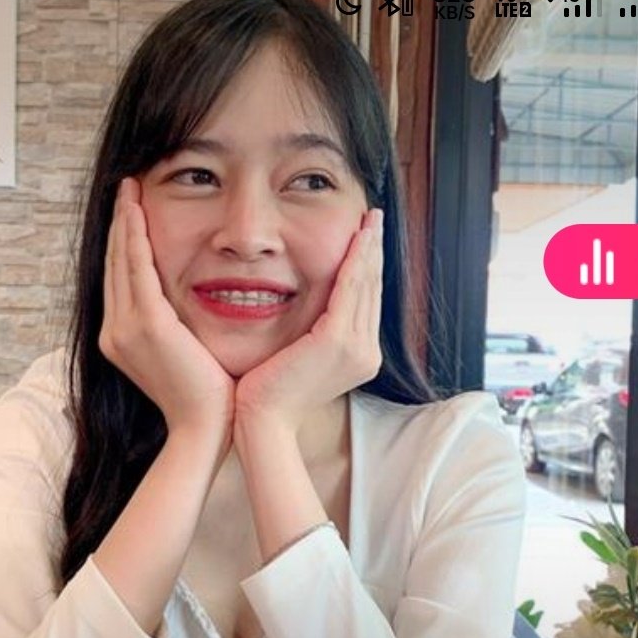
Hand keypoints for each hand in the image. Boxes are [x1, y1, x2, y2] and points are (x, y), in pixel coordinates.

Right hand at [99, 177, 234, 442]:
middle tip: (127, 186)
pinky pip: (136, 268)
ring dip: (124, 220)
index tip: (132, 211)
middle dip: (119, 224)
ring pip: (120, 260)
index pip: (120, 279)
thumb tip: (191, 306)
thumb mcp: (186, 355)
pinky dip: (134, 235)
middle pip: (113, 264)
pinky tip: (137, 208)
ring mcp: (124, 328)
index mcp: (121, 339)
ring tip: (129, 187)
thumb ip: (179, 328)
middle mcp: (114, 331)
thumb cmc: (207, 398)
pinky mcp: (146, 324)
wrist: (204, 430)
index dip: (123, 242)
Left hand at [234, 208, 383, 435]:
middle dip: (374, 250)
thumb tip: (305, 310)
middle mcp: (366, 353)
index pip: (365, 302)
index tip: (367, 237)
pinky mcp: (338, 341)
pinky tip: (358, 237)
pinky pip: (350, 290)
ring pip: (366, 285)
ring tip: (372, 219)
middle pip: (373, 289)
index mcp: (358, 357)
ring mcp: (356, 348)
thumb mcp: (296, 357)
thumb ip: (309, 333)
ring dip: (370, 248)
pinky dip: (354, 261)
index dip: (368, 266)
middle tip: (376, 217)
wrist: (262, 421)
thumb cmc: (267, 393)